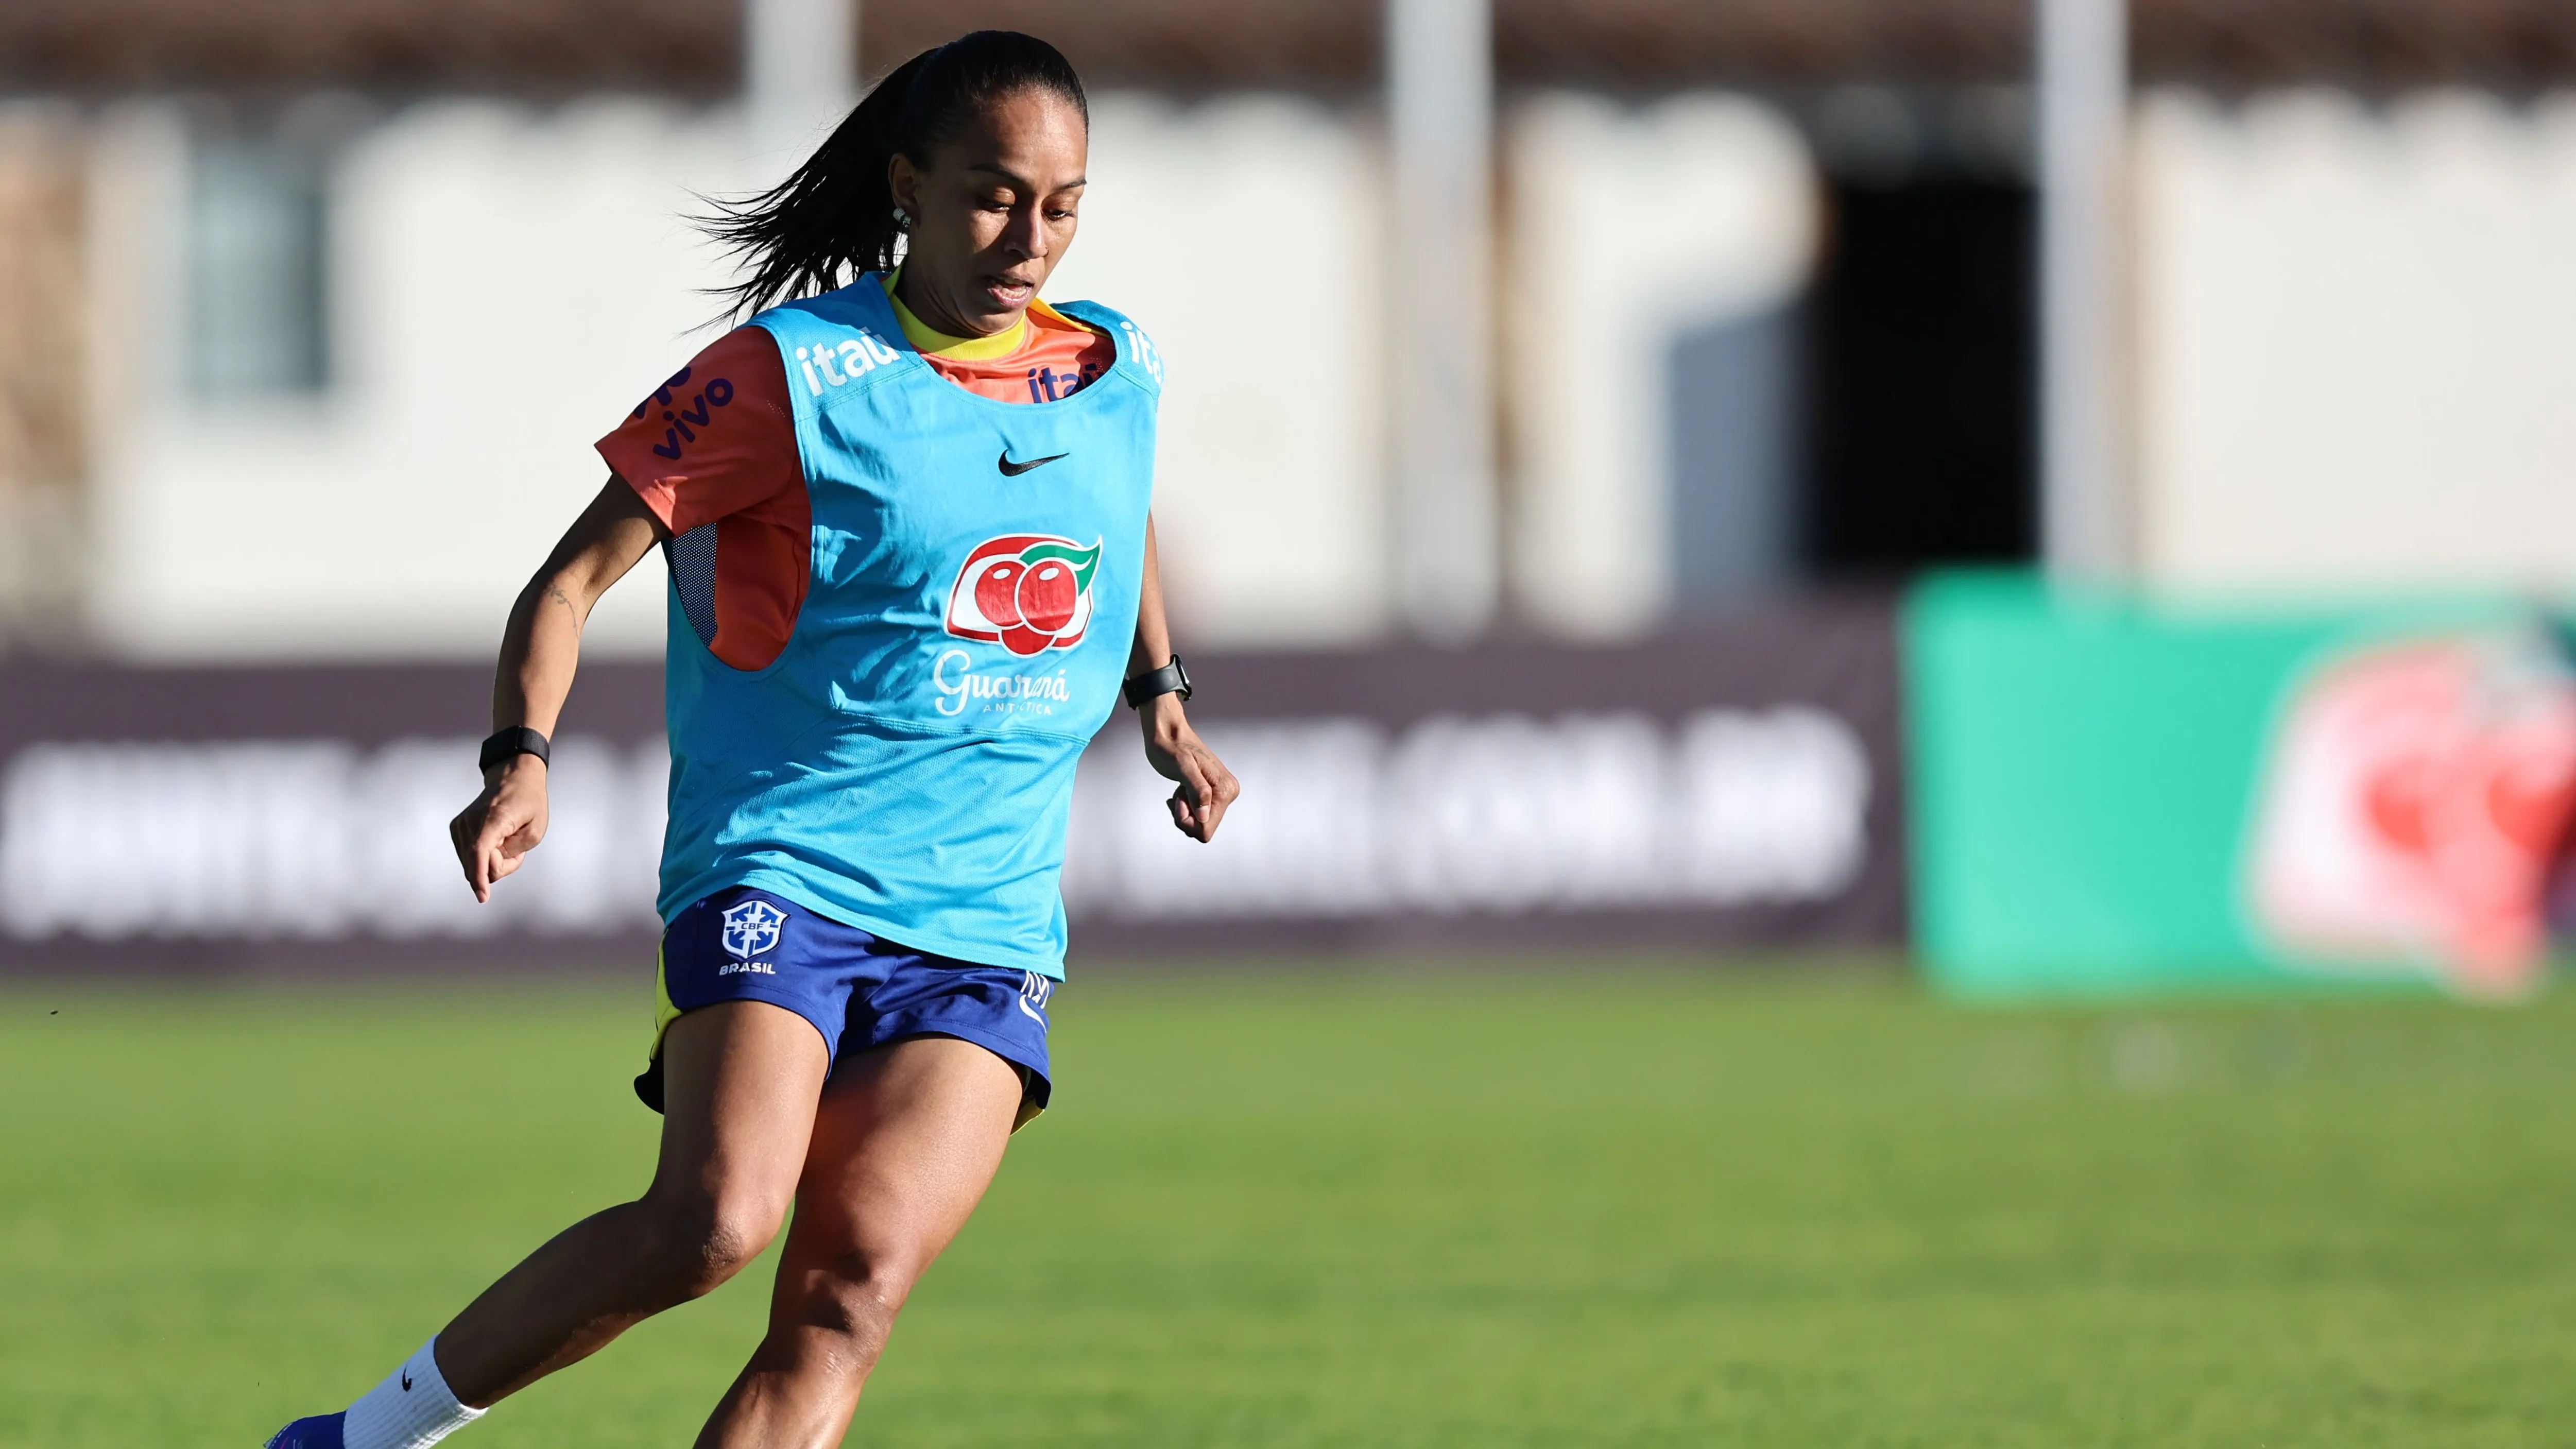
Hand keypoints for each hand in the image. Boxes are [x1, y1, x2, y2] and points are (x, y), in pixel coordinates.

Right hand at [448, 755, 549, 901]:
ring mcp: (461, 824)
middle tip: (518, 852)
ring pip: (472, 863)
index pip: (479, 852)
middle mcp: (472, 820)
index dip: (480, 876)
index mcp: (494, 818)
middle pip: (478, 863)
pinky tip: (496, 842)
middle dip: (500, 867)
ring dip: (492, 862)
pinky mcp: (457, 828)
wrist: (513, 778)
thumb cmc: (529, 804)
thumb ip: (512, 853)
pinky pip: (469, 857)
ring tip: (507, 842)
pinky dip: (484, 857)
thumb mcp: (535, 831)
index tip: (482, 896)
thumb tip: (487, 869)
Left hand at [1139, 695, 1237, 842]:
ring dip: (1184, 810)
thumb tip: (1205, 816)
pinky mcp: (1214, 792)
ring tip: (1180, 788)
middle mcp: (1229, 792)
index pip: (1206, 829)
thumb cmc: (1170, 747)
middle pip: (1204, 827)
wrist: (1168, 732)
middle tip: (1178, 793)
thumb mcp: (1182, 768)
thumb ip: (1197, 791)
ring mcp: (1222, 793)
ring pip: (1200, 822)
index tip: (1179, 799)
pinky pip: (1199, 814)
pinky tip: (1181, 790)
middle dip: (1185, 815)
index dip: (1187, 820)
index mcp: (1225, 789)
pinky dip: (1186, 806)